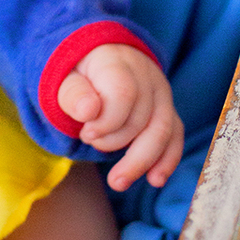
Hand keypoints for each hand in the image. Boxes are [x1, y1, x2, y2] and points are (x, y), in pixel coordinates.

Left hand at [56, 45, 182, 192]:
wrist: (97, 58)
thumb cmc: (78, 73)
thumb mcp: (65, 78)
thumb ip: (73, 93)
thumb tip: (88, 111)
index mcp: (117, 62)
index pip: (123, 94)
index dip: (106, 121)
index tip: (86, 133)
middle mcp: (146, 75)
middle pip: (143, 117)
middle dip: (115, 141)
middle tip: (90, 144)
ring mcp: (160, 92)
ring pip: (163, 130)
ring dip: (141, 160)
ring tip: (118, 182)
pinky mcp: (167, 109)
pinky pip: (175, 135)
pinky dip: (167, 159)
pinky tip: (154, 179)